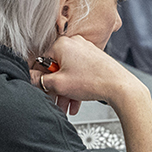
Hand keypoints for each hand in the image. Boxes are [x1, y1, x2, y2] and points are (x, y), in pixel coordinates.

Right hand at [30, 35, 145, 115]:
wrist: (120, 86)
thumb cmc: (93, 81)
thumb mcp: (59, 84)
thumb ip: (41, 81)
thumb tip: (31, 78)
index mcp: (62, 44)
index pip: (41, 61)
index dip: (39, 79)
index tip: (39, 89)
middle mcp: (74, 44)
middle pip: (56, 68)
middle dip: (55, 88)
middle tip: (53, 101)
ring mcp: (86, 51)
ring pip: (69, 73)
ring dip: (66, 91)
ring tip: (66, 107)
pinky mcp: (95, 60)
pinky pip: (80, 74)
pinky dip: (76, 87)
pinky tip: (75, 102)